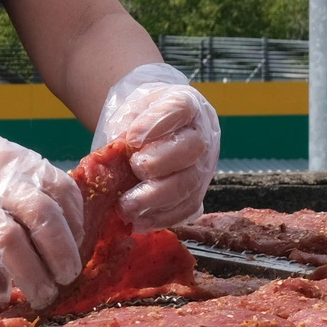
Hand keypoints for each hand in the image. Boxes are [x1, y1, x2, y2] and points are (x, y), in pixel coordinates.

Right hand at [0, 100, 83, 307]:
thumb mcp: (6, 164)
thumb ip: (35, 188)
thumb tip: (72, 232)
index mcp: (20, 164)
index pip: (61, 190)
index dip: (75, 223)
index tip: (76, 246)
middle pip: (41, 216)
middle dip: (61, 254)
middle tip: (67, 279)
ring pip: (9, 241)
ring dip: (32, 275)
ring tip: (42, 295)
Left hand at [94, 64, 220, 231]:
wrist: (150, 132)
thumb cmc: (139, 120)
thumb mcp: (129, 111)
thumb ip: (126, 126)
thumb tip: (122, 148)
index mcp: (186, 104)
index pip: (180, 108)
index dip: (158, 123)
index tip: (132, 137)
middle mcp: (203, 134)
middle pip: (192, 149)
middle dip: (160, 164)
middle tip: (134, 170)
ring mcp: (204, 165)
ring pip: (190, 184)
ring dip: (157, 199)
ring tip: (127, 206)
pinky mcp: (198, 192)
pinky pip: (187, 209)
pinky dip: (162, 218)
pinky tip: (139, 221)